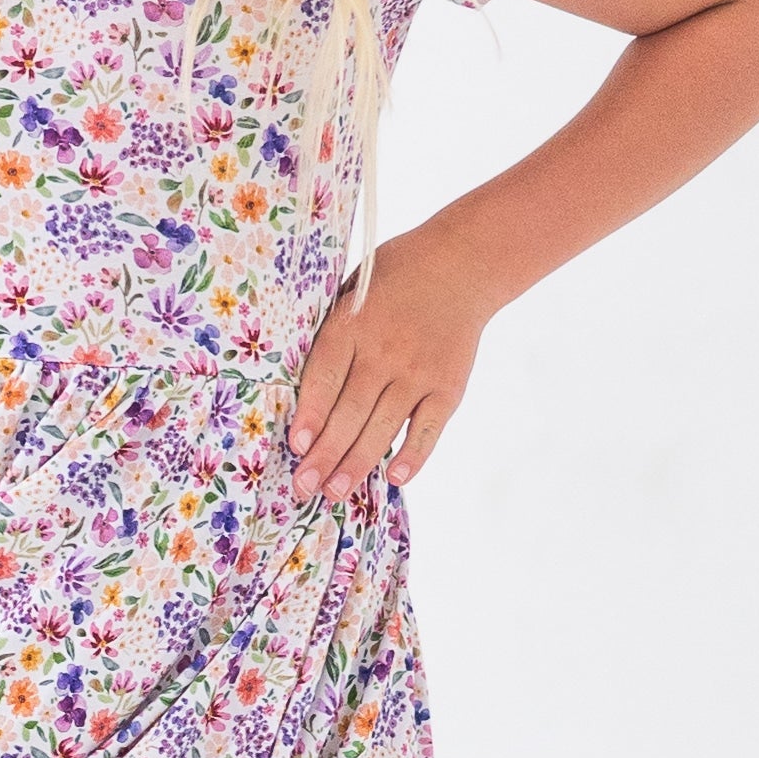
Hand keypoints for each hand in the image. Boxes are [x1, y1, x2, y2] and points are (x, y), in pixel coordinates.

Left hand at [285, 224, 494, 501]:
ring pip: (382, 428)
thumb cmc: (396, 276)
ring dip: (357, 465)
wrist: (463, 264)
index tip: (295, 446)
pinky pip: (427, 429)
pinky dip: (413, 455)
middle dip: (324, 456)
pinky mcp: (448, 386)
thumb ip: (331, 330)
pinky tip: (395, 478)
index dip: (310, 415)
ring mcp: (418, 372)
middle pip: (349, 413)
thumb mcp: (352, 287)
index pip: (324, 378)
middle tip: (304, 488)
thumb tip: (296, 380)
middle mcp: (385, 352)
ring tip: (336, 493)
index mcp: (352, 324)